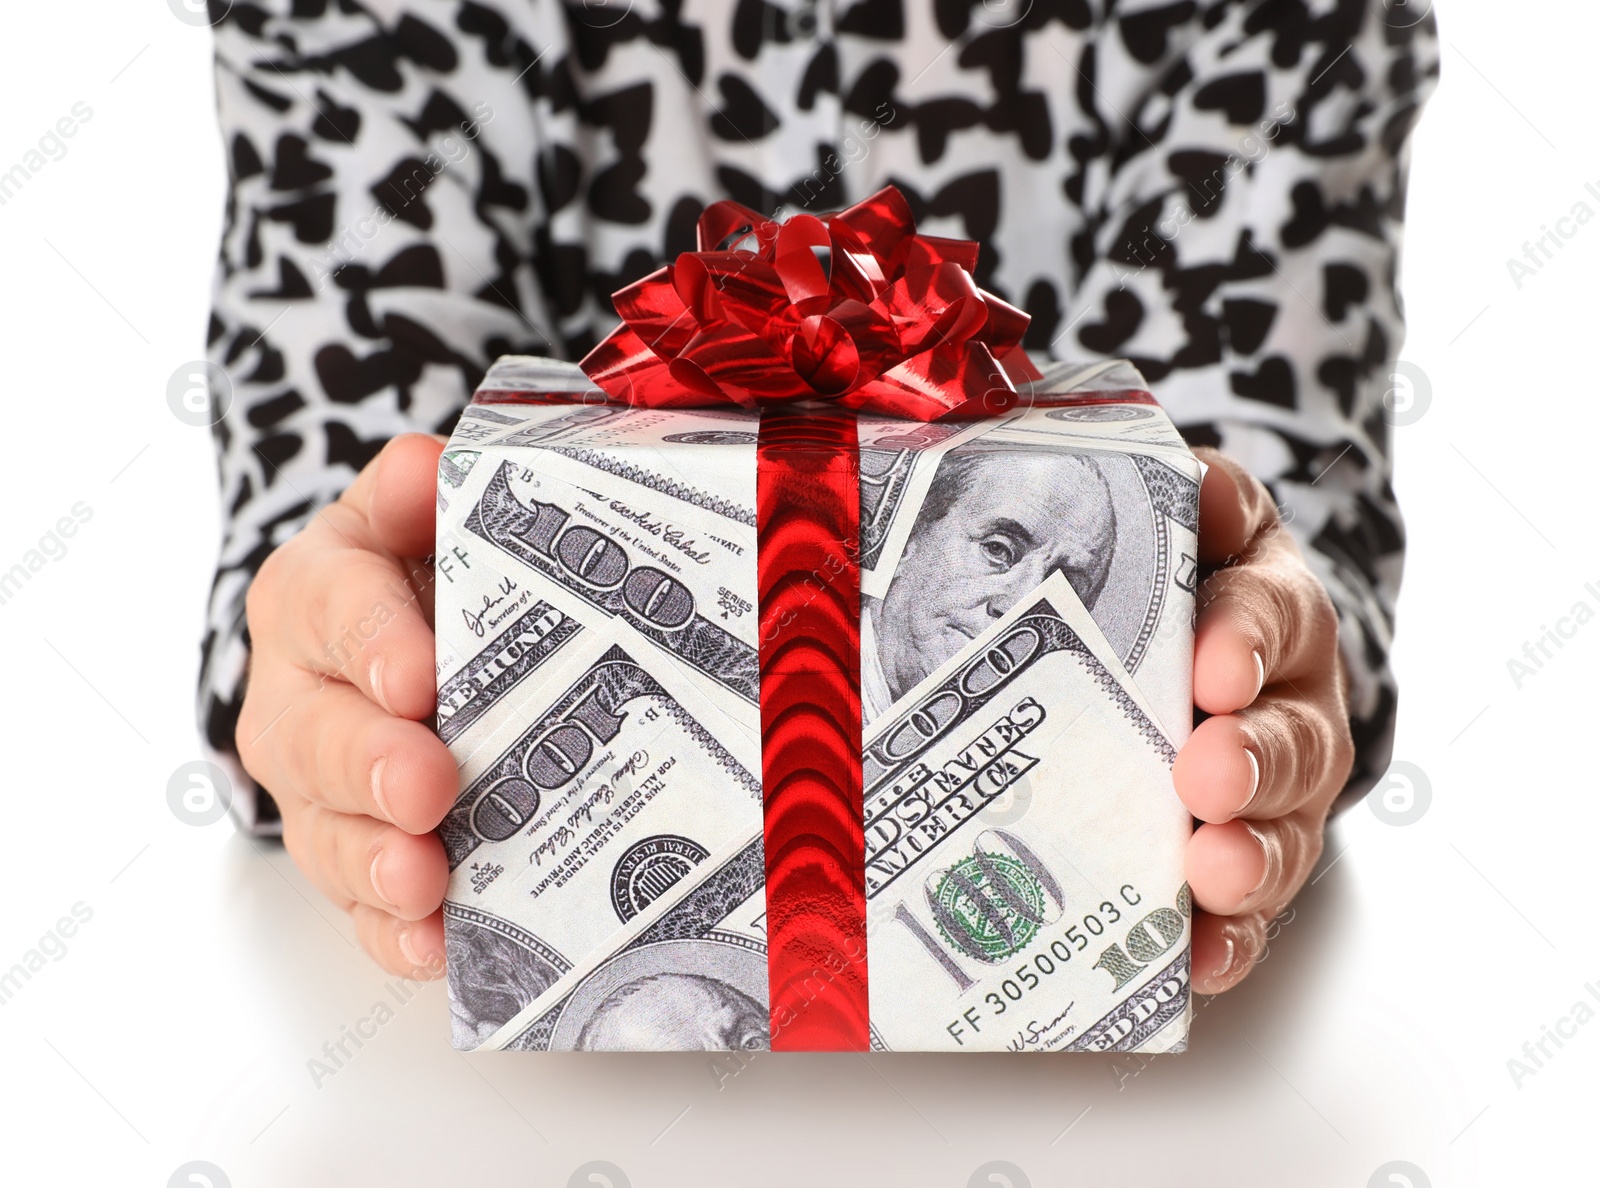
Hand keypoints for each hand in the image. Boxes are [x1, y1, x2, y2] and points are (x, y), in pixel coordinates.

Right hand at [237, 434, 452, 978]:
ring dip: (377, 862)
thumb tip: (435, 467)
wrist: (394, 640)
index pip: (332, 607)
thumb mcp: (411, 515)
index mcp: (312, 594)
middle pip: (320, 736)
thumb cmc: (417, 574)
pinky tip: (435, 947)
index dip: (374, 641)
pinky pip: (359, 903)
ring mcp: (317, 786)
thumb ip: (418, 492)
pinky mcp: (351, 851)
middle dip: (373, 763)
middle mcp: (297, 695)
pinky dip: (395, 931)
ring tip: (423, 881)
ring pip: (329, 831)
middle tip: (428, 784)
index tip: (419, 674)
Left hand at [1173, 448, 1353, 994]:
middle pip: (1291, 738)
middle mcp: (1291, 704)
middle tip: (1204, 774)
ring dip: (1248, 857)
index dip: (1245, 640)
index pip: (1270, 614)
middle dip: (1250, 760)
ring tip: (1212, 874)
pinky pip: (1246, 909)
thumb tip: (1193, 477)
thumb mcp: (1192, 523)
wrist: (1197, 644)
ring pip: (1283, 831)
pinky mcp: (1243, 858)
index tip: (1211, 667)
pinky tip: (1197, 960)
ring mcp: (1275, 792)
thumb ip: (1194, 499)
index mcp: (1273, 609)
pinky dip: (1225, 938)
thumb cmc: (1181, 580)